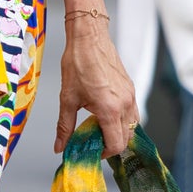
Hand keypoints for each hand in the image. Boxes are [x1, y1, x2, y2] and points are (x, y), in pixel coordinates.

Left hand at [54, 13, 136, 157]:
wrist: (89, 38)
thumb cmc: (78, 63)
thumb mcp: (67, 98)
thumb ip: (65, 126)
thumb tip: (60, 146)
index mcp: (110, 109)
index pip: (116, 144)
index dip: (105, 153)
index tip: (93, 152)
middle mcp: (125, 104)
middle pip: (126, 138)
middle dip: (111, 145)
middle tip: (94, 143)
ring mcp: (130, 96)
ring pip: (132, 126)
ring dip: (119, 133)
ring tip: (100, 129)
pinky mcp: (131, 89)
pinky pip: (133, 113)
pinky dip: (123, 120)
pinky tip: (107, 115)